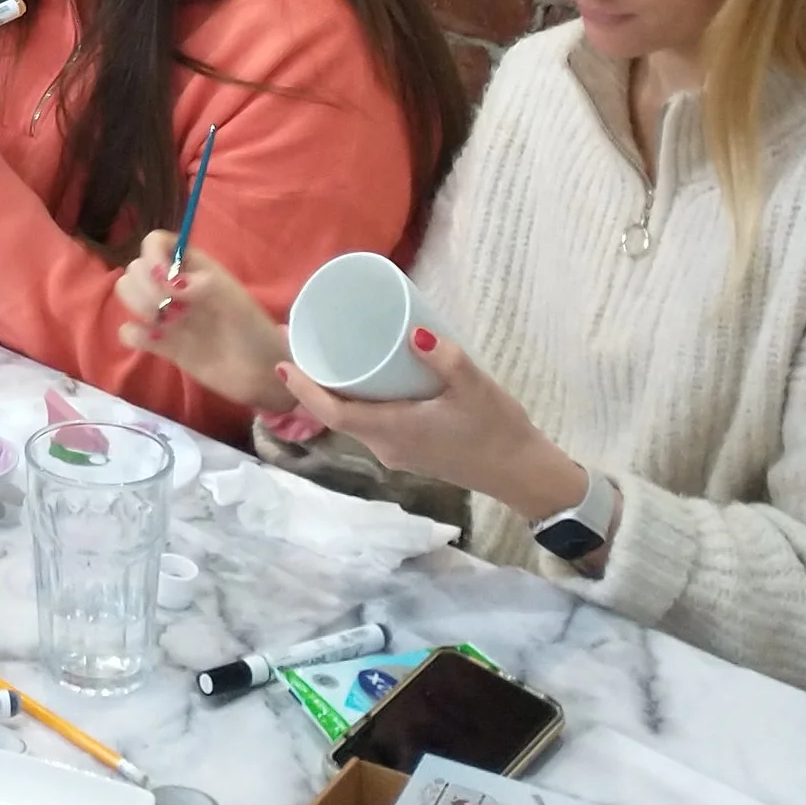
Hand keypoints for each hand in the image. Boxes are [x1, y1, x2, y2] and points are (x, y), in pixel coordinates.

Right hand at [115, 242, 288, 409]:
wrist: (260, 374)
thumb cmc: (253, 330)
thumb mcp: (235, 300)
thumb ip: (203, 285)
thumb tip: (169, 283)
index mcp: (193, 267)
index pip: (156, 243)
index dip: (152, 255)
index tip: (165, 279)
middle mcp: (174, 286)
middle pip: (135, 268)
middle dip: (144, 285)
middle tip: (167, 307)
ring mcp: (165, 314)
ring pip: (127, 293)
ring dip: (136, 304)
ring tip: (161, 322)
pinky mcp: (160, 343)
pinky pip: (129, 331)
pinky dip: (133, 334)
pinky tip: (155, 341)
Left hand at [275, 331, 586, 524]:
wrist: (522, 473)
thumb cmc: (497, 430)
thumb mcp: (475, 386)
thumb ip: (445, 358)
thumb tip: (414, 331)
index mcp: (393, 432)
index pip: (333, 413)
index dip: (304, 390)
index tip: (282, 364)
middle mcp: (388, 447)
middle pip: (338, 415)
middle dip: (315, 385)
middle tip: (305, 346)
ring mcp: (399, 453)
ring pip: (355, 421)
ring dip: (336, 394)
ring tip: (328, 356)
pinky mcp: (412, 451)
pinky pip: (372, 425)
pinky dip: (359, 402)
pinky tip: (364, 380)